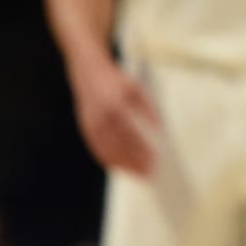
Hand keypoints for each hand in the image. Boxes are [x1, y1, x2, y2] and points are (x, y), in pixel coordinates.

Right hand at [70, 55, 159, 176]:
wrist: (88, 70)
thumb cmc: (118, 80)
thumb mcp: (138, 88)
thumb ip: (149, 109)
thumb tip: (159, 132)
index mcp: (118, 105)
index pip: (133, 135)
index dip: (144, 151)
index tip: (157, 163)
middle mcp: (103, 116)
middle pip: (121, 146)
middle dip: (136, 162)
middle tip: (150, 175)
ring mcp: (92, 124)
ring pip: (108, 151)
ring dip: (124, 165)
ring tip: (138, 174)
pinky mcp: (86, 128)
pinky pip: (98, 149)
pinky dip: (110, 160)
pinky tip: (121, 167)